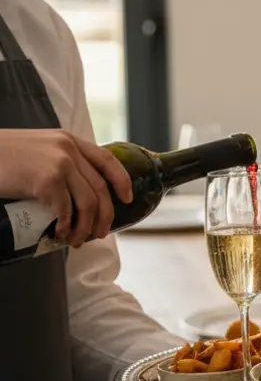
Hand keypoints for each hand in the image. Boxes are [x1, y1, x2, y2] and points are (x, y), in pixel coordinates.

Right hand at [0, 129, 131, 246]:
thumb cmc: (2, 156)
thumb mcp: (38, 149)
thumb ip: (59, 160)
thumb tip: (76, 190)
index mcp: (69, 140)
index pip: (107, 160)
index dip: (122, 180)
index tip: (127, 198)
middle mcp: (68, 150)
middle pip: (101, 188)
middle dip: (104, 215)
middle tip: (99, 234)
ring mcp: (59, 164)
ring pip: (88, 203)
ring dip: (85, 227)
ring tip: (76, 239)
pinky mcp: (46, 180)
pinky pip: (66, 210)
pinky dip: (66, 226)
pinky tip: (60, 233)